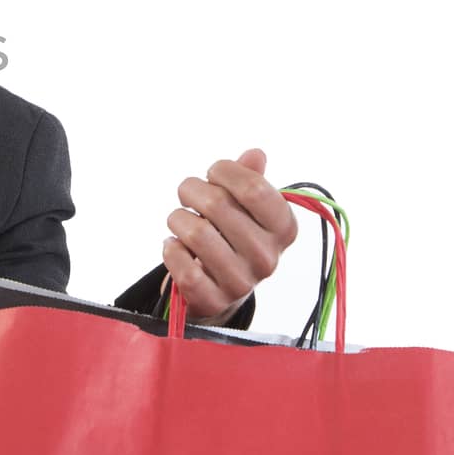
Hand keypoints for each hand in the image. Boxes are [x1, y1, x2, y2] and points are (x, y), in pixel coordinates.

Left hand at [163, 148, 298, 323]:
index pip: (254, 188)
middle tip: (186, 194)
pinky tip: (174, 246)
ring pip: (196, 233)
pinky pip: (183, 267)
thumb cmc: (231, 235)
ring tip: (179, 221)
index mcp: (283, 228)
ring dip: (177, 219)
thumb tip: (256, 154)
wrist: (220, 287)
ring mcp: (242, 282)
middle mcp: (268, 257)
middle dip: (191, 190)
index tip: (213, 173)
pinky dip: (170, 250)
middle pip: (218, 204)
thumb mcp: (246, 207)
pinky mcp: (214, 300)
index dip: (225, 171)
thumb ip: (251, 179)